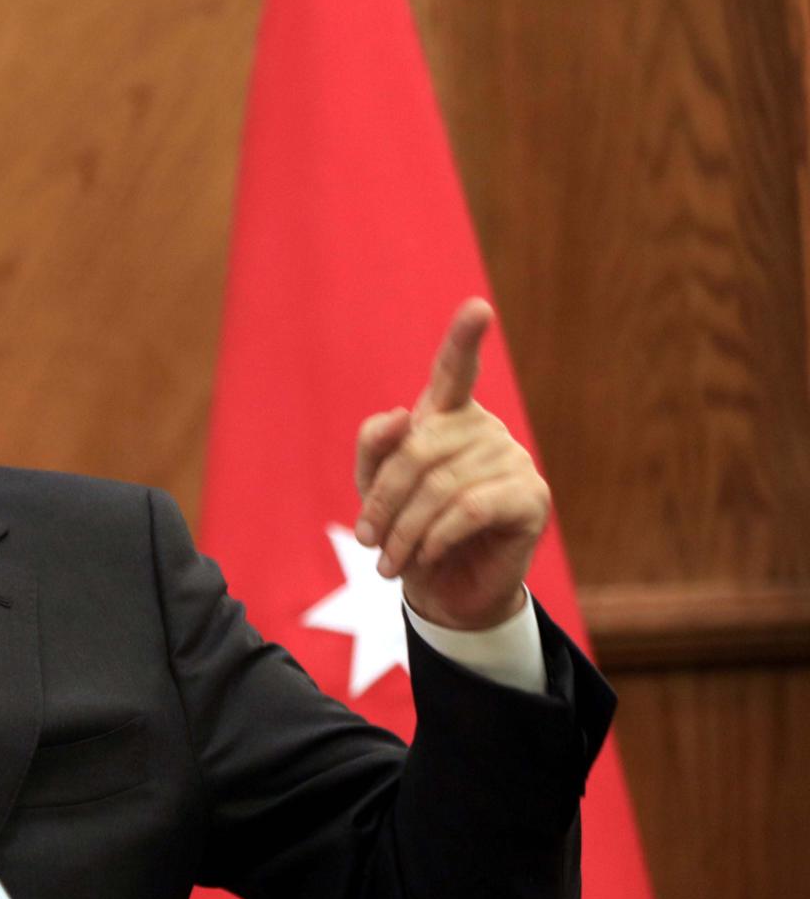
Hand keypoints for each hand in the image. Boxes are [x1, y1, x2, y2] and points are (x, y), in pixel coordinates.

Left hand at [352, 299, 549, 629]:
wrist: (444, 591)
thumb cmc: (408, 532)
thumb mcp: (375, 489)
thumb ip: (375, 448)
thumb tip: (400, 416)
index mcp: (447, 417)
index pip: (454, 370)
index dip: (464, 339)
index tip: (477, 308)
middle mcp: (484, 429)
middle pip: (419, 449)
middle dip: (384, 500)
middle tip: (368, 541)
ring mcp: (513, 459)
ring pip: (441, 486)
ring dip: (404, 531)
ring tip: (389, 562)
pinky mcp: (531, 497)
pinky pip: (469, 509)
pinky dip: (436, 537)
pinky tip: (425, 557)